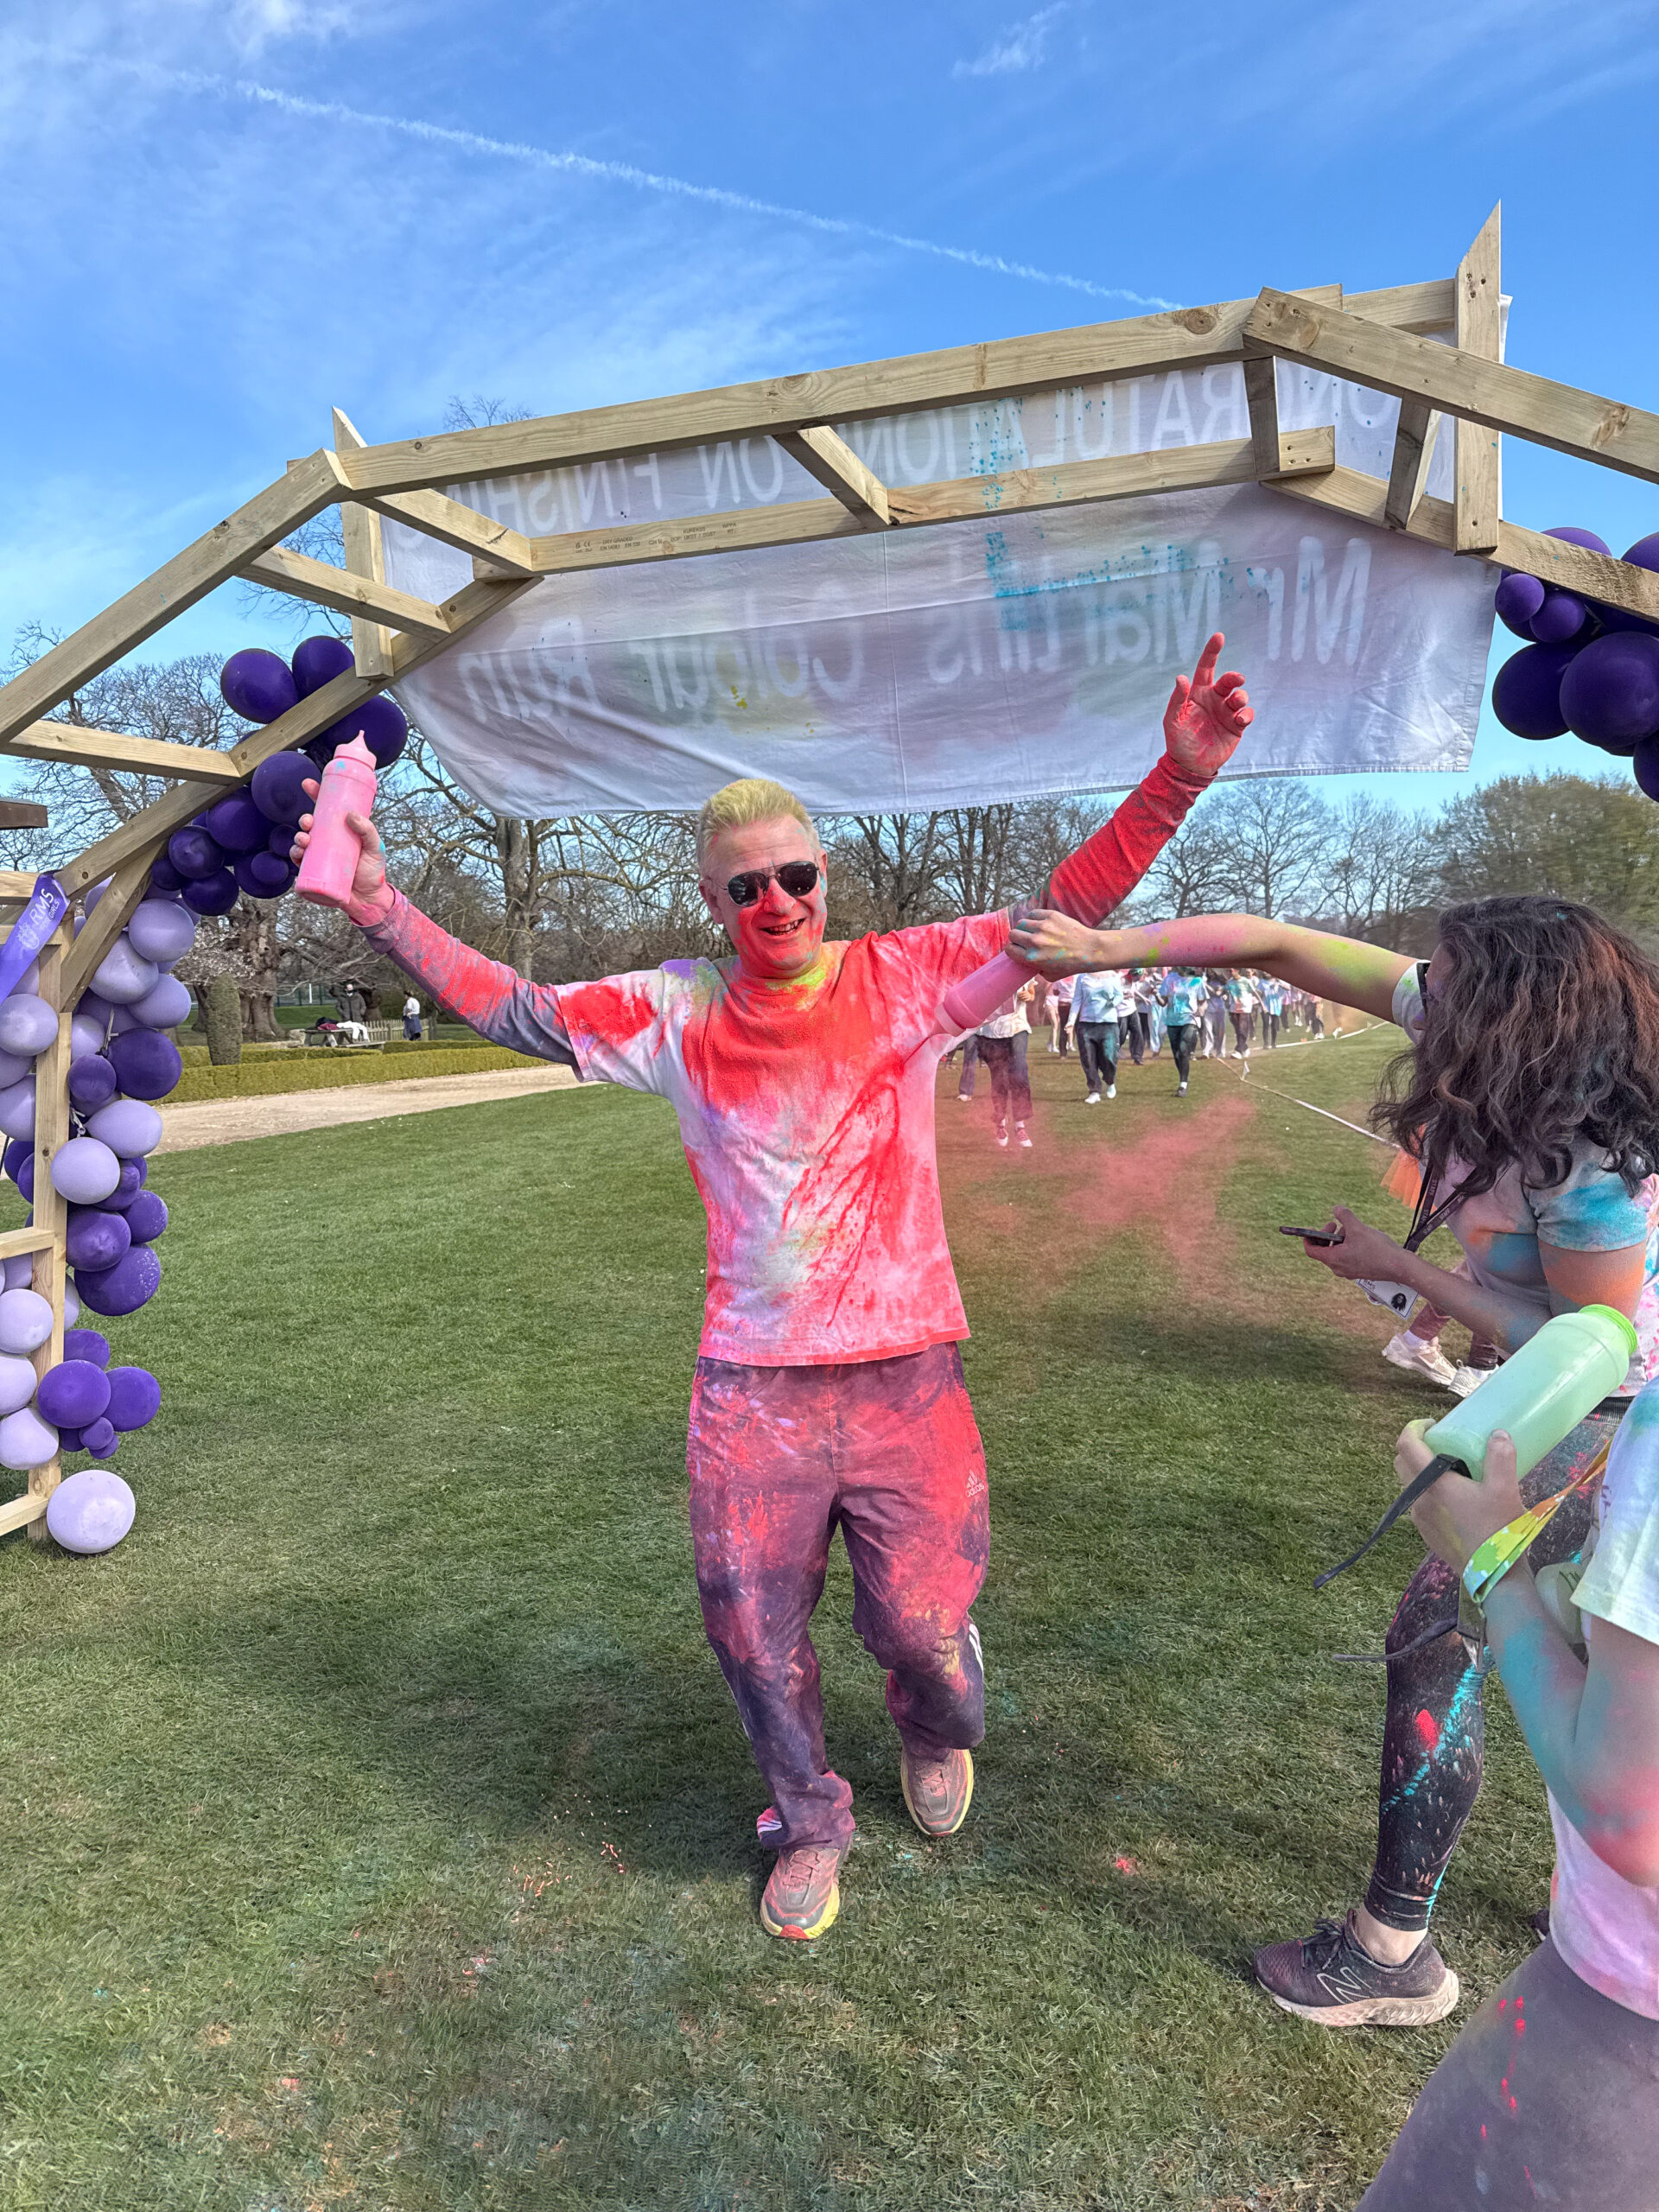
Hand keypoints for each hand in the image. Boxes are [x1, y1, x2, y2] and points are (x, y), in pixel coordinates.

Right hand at [290, 782, 393, 925]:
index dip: (315, 795)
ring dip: (298, 836)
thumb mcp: (375, 847)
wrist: (369, 899)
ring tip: (305, 839)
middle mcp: (327, 841)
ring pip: (302, 841)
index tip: (308, 784)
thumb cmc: (373, 871)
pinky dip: (295, 855)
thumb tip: (350, 815)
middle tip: (308, 821)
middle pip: (311, 824)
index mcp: (340, 830)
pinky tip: (297, 852)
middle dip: (305, 819)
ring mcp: (320, 856)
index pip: (326, 809)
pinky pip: (299, 861)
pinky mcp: (314, 871)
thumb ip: (367, 830)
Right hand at [1007, 907, 1107, 972]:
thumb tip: (1026, 962)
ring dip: (1025, 927)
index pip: (1010, 949)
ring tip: (1033, 931)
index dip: (1013, 949)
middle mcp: (1035, 942)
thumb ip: (1035, 969)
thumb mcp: (1050, 976)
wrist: (1089, 949)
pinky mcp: (1050, 916)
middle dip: (1017, 938)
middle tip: (1025, 940)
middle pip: (1013, 934)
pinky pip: (1033, 913)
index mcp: (1032, 958)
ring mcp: (1042, 927)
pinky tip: (1040, 923)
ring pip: (1021, 923)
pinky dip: (1033, 918)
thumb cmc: (1071, 964)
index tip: (1018, 949)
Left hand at [1163, 632, 1251, 779]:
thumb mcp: (1172, 720)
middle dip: (1234, 678)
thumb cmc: (1178, 741)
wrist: (1190, 766)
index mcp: (1198, 693)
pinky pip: (1247, 714)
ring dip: (1241, 697)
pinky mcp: (1237, 726)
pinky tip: (1239, 720)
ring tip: (1236, 705)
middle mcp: (1214, 699)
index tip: (1219, 636)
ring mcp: (1226, 712)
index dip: (1212, 652)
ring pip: (1240, 696)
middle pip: (1228, 680)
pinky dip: (1246, 714)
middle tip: (1236, 681)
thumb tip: (1181, 678)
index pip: (1206, 667)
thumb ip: (1177, 699)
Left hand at [1296, 1204, 1404, 1283]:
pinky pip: (1346, 1257)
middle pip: (1323, 1251)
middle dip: (1327, 1235)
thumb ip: (1344, 1216)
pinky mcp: (1359, 1271)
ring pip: (1336, 1253)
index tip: (1313, 1228)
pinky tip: (1361, 1237)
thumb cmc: (1377, 1249)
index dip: (1309, 1237)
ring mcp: (1348, 1271)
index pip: (1311, 1250)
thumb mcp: (1358, 1228)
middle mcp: (1338, 1268)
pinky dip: (1348, 1246)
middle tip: (1335, 1224)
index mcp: (1333, 1259)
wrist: (1399, 1266)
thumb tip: (1336, 1209)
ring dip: (1339, 1239)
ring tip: (1351, 1229)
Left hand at [1399, 1426, 1524, 1572]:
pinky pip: (1418, 1502)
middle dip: (1415, 1447)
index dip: (1413, 1427)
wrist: (1493, 1578)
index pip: (1406, 1445)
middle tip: (1442, 1442)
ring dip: (1421, 1470)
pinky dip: (1428, 1490)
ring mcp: (1420, 1519)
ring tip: (1451, 1469)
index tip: (1432, 1423)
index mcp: (1433, 1484)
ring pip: (1409, 1484)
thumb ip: (1501, 1458)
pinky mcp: (1426, 1533)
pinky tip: (1455, 1496)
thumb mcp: (1505, 1490)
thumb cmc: (1498, 1531)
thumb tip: (1498, 1434)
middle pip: (1402, 1463)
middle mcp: (1419, 1500)